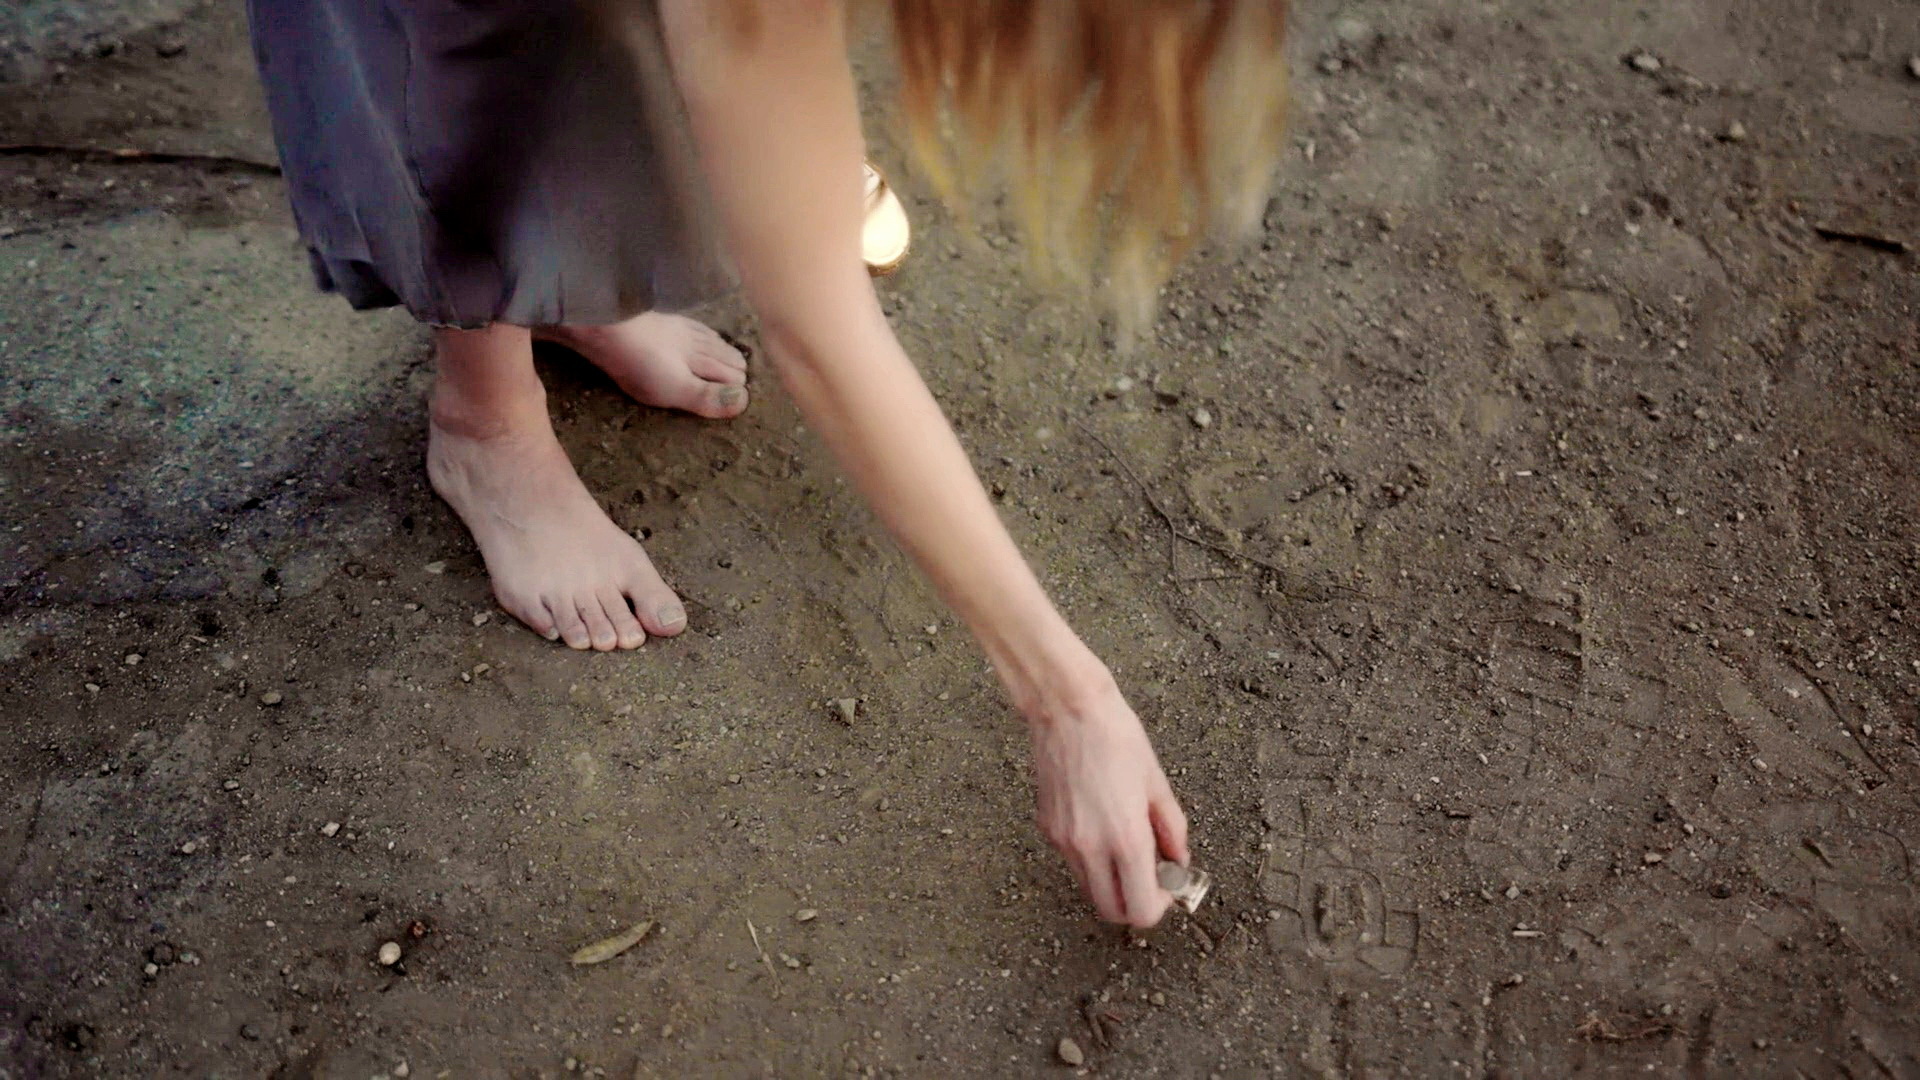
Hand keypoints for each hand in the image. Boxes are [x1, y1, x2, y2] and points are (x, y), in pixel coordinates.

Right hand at [1027, 672, 1189, 926]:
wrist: (1067, 708)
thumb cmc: (1116, 735)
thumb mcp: (1156, 782)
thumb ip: (1172, 829)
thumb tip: (1180, 860)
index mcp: (1125, 838)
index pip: (1141, 910)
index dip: (1159, 907)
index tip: (1168, 885)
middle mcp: (1090, 848)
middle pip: (1112, 911)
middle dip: (1134, 903)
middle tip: (1150, 875)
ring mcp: (1064, 841)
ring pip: (1090, 889)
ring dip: (1112, 883)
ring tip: (1127, 847)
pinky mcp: (1047, 828)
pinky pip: (1073, 861)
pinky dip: (1092, 859)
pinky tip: (1102, 824)